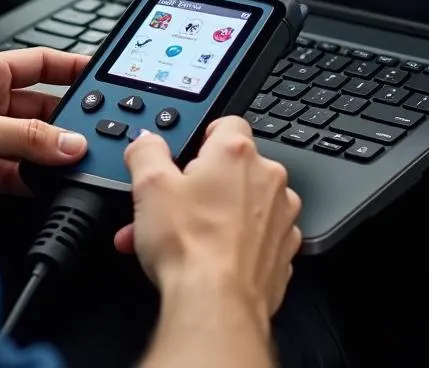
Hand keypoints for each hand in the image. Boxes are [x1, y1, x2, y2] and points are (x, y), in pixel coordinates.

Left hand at [0, 48, 88, 203]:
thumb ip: (25, 138)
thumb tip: (69, 142)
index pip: (38, 62)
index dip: (70, 66)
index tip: (102, 74)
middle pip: (39, 107)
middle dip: (64, 122)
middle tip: (93, 135)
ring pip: (30, 141)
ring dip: (49, 153)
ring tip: (75, 163)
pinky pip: (16, 170)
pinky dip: (33, 178)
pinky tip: (49, 185)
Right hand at [118, 117, 301, 324]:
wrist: (215, 306)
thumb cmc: (189, 246)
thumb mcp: (148, 184)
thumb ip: (146, 151)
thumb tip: (147, 142)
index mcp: (237, 154)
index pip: (227, 123)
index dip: (202, 137)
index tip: (185, 155)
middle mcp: (268, 181)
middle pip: (231, 168)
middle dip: (197, 184)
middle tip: (169, 204)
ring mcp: (281, 219)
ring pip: (241, 205)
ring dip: (211, 214)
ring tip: (175, 236)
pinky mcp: (283, 255)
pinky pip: (254, 237)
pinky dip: (231, 242)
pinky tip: (201, 256)